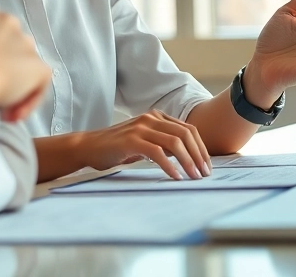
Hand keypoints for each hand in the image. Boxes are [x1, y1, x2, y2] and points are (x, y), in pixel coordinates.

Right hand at [73, 111, 211, 179]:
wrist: (88, 147)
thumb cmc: (117, 148)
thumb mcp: (144, 142)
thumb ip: (163, 144)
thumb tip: (188, 158)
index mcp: (157, 117)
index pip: (189, 130)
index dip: (201, 148)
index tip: (207, 166)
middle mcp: (151, 118)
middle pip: (186, 134)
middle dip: (199, 155)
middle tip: (204, 174)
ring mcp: (141, 128)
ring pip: (175, 142)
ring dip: (188, 162)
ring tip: (193, 177)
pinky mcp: (132, 140)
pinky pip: (158, 153)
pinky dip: (170, 166)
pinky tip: (175, 177)